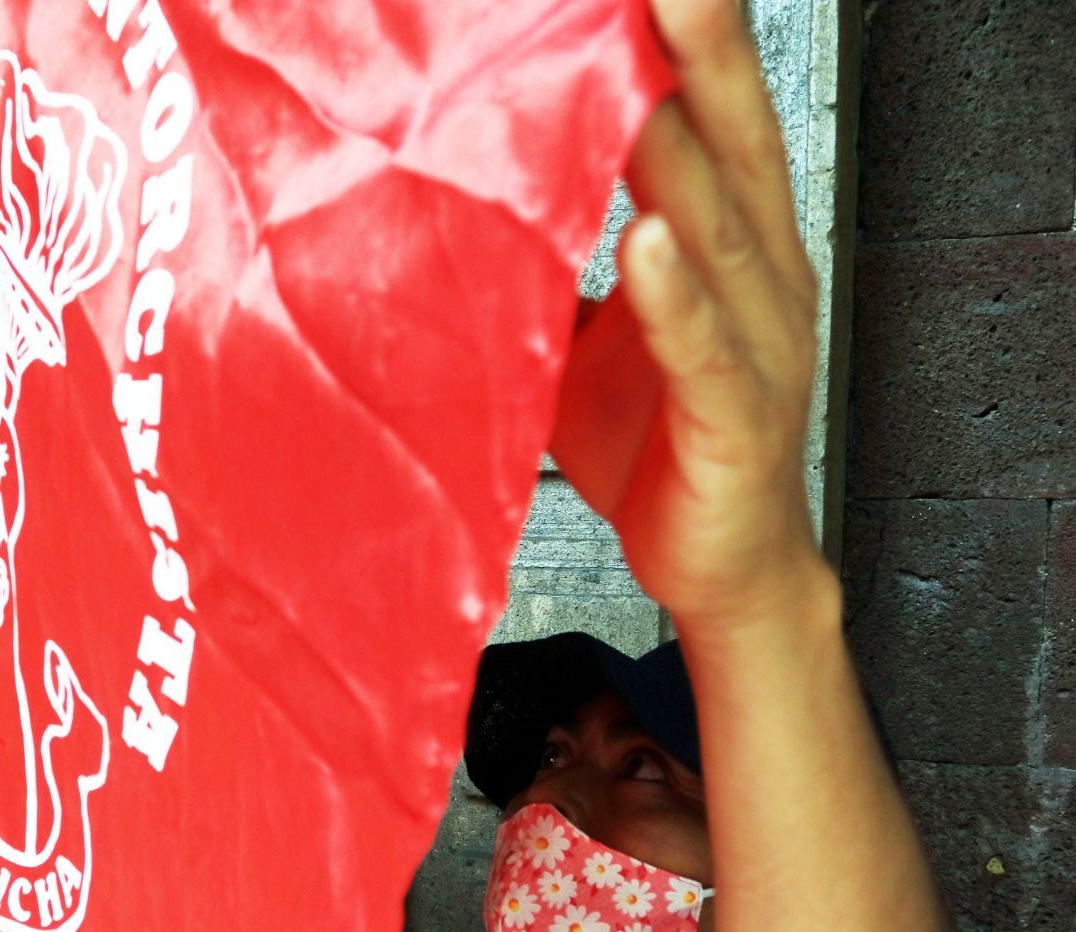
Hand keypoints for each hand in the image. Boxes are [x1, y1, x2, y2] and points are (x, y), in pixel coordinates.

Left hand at [550, 0, 825, 635]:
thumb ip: (563, 266)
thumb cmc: (659, 444)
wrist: (718, 565)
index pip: (714, 120)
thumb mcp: (598, 337)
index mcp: (730, 246)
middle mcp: (758, 279)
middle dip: (701, 57)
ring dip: (682, 155)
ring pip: (721, 235)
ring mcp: (756, 348)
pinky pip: (704, 352)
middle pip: (734, 146)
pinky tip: (652, 246)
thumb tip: (487, 208)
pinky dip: (676, 299)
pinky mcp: (736, 422)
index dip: (687, 43)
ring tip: (649, 75)